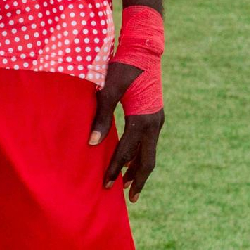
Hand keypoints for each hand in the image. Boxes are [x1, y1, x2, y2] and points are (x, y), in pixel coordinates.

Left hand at [89, 61, 164, 202]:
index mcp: (142, 119)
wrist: (144, 49)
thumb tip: (92, 143)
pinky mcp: (154, 115)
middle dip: (137, 180)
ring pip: (150, 152)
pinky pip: (149, 142)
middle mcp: (154, 123)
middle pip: (147, 160)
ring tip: (129, 185)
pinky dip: (140, 155)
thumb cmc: (124, 67)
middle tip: (129, 199)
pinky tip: (131, 160)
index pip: (127, 152)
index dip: (116, 169)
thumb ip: (100, 116)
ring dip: (139, 169)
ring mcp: (157, 119)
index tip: (106, 185)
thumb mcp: (109, 90)